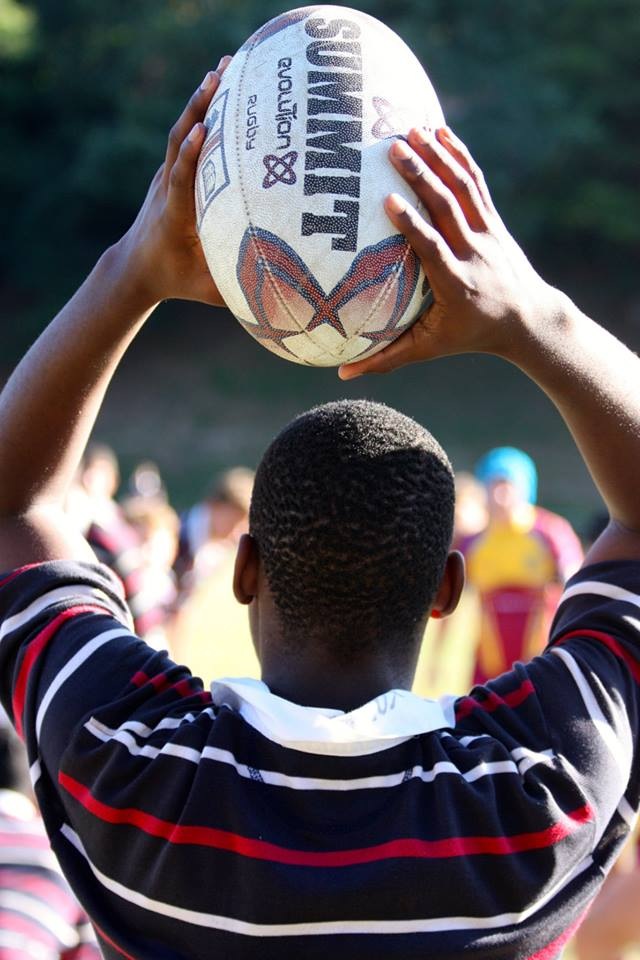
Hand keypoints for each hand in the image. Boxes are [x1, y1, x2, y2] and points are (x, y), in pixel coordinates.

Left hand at [119, 56, 231, 306]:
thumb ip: (238, 289)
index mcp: (174, 215)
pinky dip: (203, 109)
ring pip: (183, 130)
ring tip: (224, 66)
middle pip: (181, 141)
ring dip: (201, 99)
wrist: (136, 266)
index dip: (192, 156)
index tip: (203, 130)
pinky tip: (224, 86)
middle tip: (221, 74)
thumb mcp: (207, 290)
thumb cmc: (176, 280)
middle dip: (200, 107)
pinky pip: (188, 134)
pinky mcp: (172, 170)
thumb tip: (283, 293)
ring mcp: (167, 175)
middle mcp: (167, 187)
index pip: (181, 181)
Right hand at [339, 126, 559, 378]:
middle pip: (447, 208)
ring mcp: (486, 232)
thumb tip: (341, 374)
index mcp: (455, 282)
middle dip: (422, 175)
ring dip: (438, 156)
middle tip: (393, 147)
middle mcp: (473, 252)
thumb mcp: (429, 348)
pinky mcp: (493, 220)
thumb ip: (386, 358)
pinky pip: (476, 183)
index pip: (433, 248)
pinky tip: (442, 131)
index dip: (413, 224)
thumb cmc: (469, 335)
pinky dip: (460, 156)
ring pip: (462, 188)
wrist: (527, 318)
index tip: (390, 201)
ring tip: (412, 128)